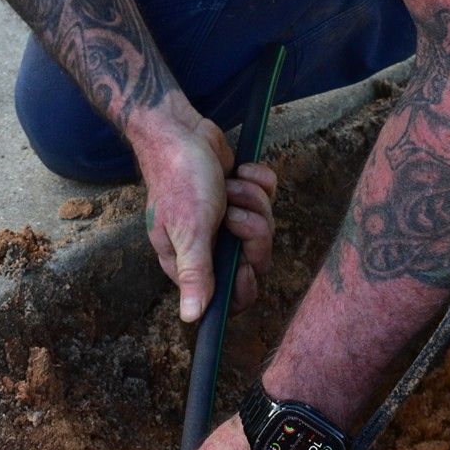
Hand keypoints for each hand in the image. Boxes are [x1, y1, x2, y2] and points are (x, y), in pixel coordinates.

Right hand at [134, 111, 275, 322]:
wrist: (180, 130)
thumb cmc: (179, 178)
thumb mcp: (188, 228)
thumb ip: (194, 273)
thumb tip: (190, 319)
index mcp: (193, 261)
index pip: (229, 297)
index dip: (244, 283)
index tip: (242, 262)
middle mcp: (212, 245)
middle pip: (257, 260)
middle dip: (252, 232)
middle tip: (233, 214)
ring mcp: (229, 220)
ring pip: (267, 226)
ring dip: (253, 200)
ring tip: (229, 186)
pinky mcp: (242, 195)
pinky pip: (270, 197)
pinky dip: (258, 180)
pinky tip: (237, 172)